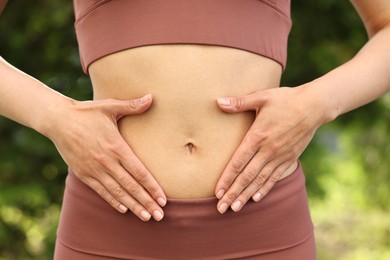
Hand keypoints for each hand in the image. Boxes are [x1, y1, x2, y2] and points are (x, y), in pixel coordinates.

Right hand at [48, 94, 165, 220]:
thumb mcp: (109, 106)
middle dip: (146, 202)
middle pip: (131, 186)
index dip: (152, 187)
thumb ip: (132, 105)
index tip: (163, 199)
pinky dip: (113, 201)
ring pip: (117, 192)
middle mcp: (106, 161)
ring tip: (145, 217)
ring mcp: (94, 169)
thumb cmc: (87, 112)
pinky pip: (100, 191)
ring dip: (132, 206)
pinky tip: (123, 209)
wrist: (57, 120)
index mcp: (116, 146)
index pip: (139, 172)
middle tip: (159, 216)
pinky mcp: (83, 174)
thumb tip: (152, 97)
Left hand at [214, 86, 325, 213]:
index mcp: (258, 135)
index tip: (217, 192)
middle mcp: (268, 150)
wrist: (315, 106)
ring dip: (246, 195)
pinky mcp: (290, 158)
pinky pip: (275, 177)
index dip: (227, 178)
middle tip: (221, 208)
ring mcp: (280, 156)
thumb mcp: (262, 97)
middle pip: (247, 176)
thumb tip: (218, 102)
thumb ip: (239, 102)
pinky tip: (256, 198)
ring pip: (260, 180)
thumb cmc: (286, 99)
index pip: (238, 161)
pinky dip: (265, 188)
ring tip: (235, 208)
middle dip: (233, 193)